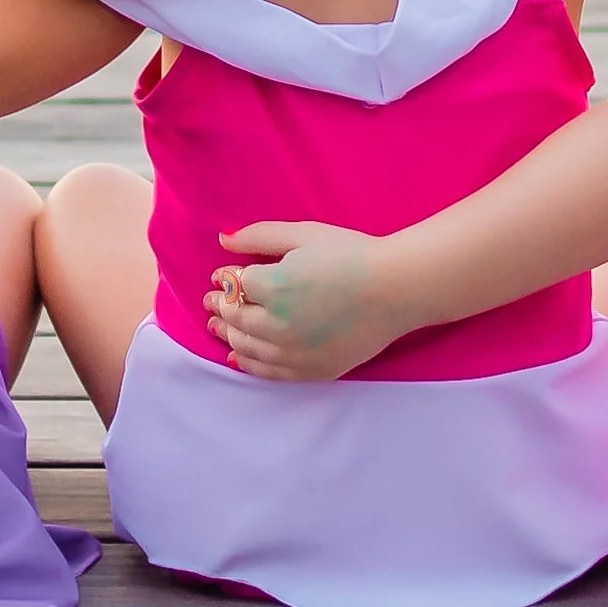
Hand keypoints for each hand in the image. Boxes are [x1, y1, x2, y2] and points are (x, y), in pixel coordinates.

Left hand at [205, 221, 416, 382]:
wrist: (397, 290)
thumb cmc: (353, 255)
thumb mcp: (304, 235)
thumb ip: (260, 236)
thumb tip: (223, 240)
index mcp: (274, 287)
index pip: (235, 285)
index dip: (225, 278)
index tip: (221, 275)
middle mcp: (278, 325)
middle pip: (235, 318)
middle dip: (220, 308)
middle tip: (210, 302)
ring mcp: (294, 353)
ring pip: (246, 347)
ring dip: (228, 335)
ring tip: (218, 327)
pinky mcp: (311, 370)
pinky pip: (268, 372)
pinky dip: (248, 363)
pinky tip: (239, 356)